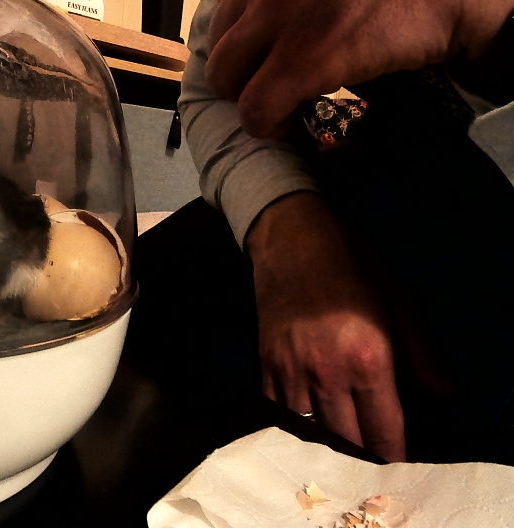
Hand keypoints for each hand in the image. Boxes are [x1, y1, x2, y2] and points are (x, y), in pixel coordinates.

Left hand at [206, 0, 513, 137]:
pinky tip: (291, 122)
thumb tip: (269, 14)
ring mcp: (277, 18)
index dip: (246, 43)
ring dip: (254, 101)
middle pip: (220, 49)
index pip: (224, 12)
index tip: (269, 57)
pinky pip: (258, 108)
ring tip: (285, 104)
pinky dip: (268, 124)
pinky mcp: (305, 58)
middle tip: (276, 86)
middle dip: (244, 75)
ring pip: (228, 83)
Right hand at [246, 192, 405, 461]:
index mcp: (366, 359)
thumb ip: (425, 358)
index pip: (384, 430)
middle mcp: (326, 373)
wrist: (292, 240)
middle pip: (346, 441)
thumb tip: (446, 398)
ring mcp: (291, 371)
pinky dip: (295, 429)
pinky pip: (278, 412)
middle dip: (362, 461)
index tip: (400, 470)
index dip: (394, 458)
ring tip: (341, 459)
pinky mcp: (266, 365)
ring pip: (309, 433)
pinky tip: (307, 435)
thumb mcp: (401, 306)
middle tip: (372, 469)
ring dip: (327, 450)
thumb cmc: (353, 269)